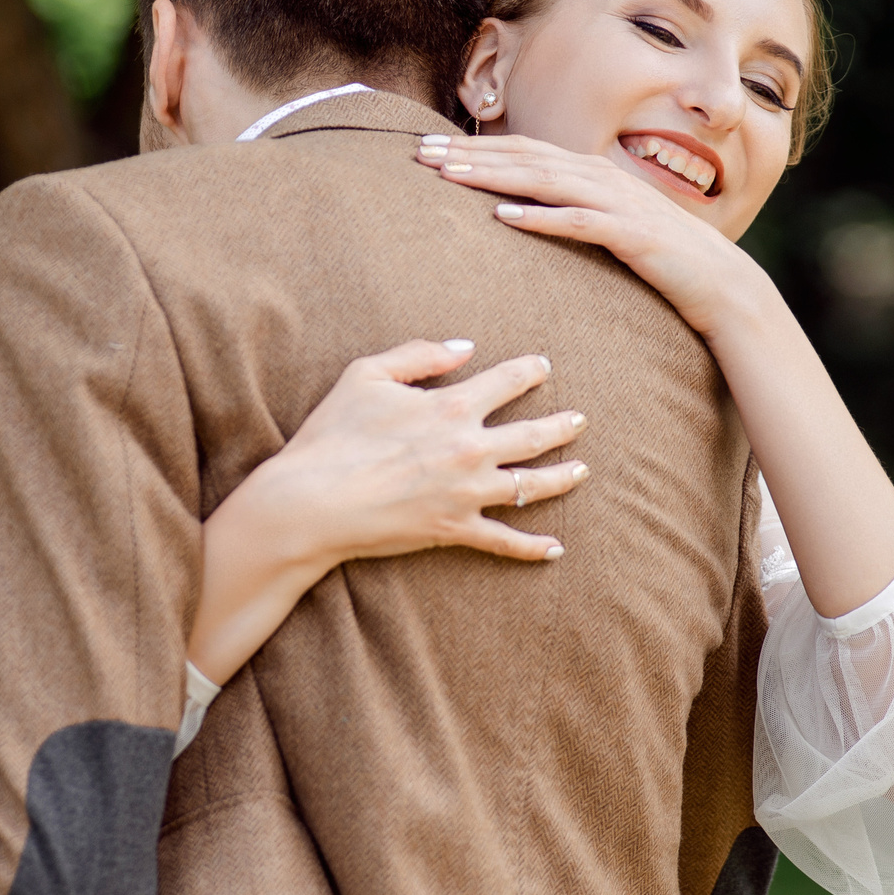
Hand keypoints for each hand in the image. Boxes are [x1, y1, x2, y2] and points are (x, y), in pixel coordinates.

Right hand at [237, 338, 589, 568]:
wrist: (312, 501)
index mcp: (452, 406)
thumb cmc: (333, 435)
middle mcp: (470, 449)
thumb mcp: (366, 375)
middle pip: (535, 435)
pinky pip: (505, 540)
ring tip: (581, 470)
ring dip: (563, 477)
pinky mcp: (455, 529)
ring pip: (532, 486)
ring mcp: (467, 493)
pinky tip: (556, 548)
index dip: (530, 371)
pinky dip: (534, 547)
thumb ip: (419, 354)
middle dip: (563, 425)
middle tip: (580, 419)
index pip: (507, 381)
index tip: (543, 366)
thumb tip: (464, 346)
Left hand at [414, 133, 775, 341]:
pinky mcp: (634, 235)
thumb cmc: (660, 259)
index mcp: (593, 174)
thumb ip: (569, 210)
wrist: (723, 285)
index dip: (475, 147)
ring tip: (447, 176)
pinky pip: (579, 222)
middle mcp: (603, 178)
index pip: (523, 152)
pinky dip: (541, 217)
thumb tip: (519, 209)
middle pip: (524, 158)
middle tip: (418, 154)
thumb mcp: (607, 226)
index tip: (427, 149)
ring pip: (544, 182)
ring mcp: (619, 203)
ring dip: (493, 175)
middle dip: (468, 153)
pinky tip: (505, 216)